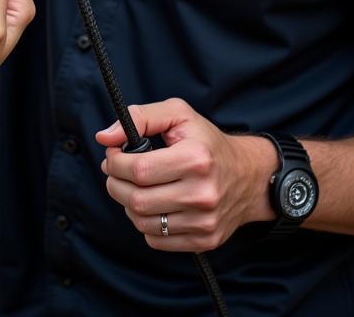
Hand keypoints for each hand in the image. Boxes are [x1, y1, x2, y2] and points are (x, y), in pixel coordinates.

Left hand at [95, 99, 275, 251]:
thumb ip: (139, 117)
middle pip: (137, 199)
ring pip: (142, 222)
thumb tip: (104, 137)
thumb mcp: (177, 114)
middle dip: (115, 183)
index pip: (138, 169)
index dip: (115, 162)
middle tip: (116, 172)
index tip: (113, 155)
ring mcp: (205, 222)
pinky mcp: (205, 240)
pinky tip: (152, 204)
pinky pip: (156, 240)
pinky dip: (145, 223)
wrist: (249, 176)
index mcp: (195, 159)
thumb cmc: (206, 141)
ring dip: (128, 204)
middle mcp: (202, 194)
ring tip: (134, 187)